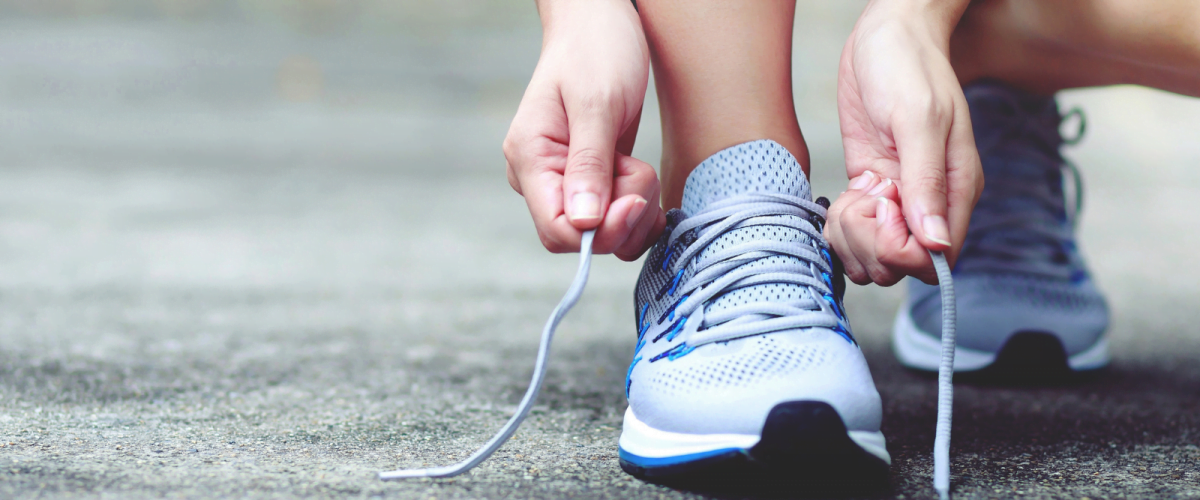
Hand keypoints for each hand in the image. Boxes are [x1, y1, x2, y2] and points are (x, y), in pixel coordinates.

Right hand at [502, 0, 665, 259]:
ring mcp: (566, 182)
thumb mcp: (597, 103)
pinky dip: (638, 211)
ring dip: (635, 212)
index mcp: (530, 159)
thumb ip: (589, 164)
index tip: (633, 200)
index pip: (556, 230)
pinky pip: (615, 221)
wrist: (600, 23)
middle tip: (640, 173)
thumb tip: (585, 223)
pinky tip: (646, 183)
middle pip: (582, 238)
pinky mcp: (591, 182)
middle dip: (622, 218)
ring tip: (640, 167)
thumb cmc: (595, 50)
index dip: (599, 232)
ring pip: (604, 234)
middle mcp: (542, 178)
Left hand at [827, 0, 982, 284]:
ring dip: (850, 235)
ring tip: (853, 194)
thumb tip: (934, 243)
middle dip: (869, 242)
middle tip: (864, 196)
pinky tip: (845, 193)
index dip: (899, 249)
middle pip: (899, 266)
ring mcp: (897, 201)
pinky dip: (841, 224)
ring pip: (872, 257)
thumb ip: (925, 180)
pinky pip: (854, 234)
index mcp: (956, 190)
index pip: (935, 260)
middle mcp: (929, 204)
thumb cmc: (908, 67)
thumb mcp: (918, 118)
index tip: (883, 205)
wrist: (884, 36)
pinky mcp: (870, 192)